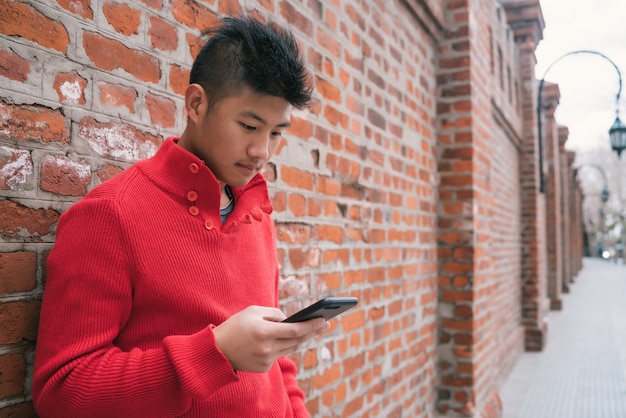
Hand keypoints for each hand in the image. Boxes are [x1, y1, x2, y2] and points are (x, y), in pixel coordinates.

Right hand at [212, 305, 327, 372]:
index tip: (323, 320)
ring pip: (291, 348)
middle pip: (297, 341)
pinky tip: (293, 339)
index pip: (295, 330)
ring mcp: (266, 360)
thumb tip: (290, 320)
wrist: (216, 350)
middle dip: (312, 331)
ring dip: (302, 339)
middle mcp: (267, 348)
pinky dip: (284, 346)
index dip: (311, 325)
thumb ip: (274, 313)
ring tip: (312, 330)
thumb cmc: (235, 326)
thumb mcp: (253, 311)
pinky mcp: (264, 368)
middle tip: (324, 324)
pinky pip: (279, 354)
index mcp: (264, 332)